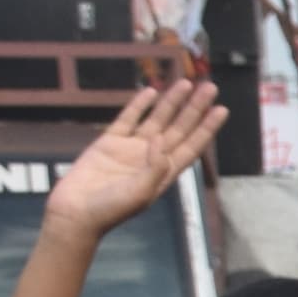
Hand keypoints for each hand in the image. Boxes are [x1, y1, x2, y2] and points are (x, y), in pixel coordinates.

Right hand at [42, 83, 222, 241]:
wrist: (75, 213)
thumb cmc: (111, 210)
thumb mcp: (141, 193)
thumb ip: (155, 167)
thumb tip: (161, 138)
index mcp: (165, 173)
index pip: (192, 145)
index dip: (207, 128)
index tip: (222, 110)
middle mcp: (151, 158)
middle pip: (179, 128)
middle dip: (195, 109)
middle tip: (210, 87)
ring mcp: (130, 149)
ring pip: (157, 119)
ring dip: (172, 102)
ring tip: (187, 84)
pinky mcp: (108, 143)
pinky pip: (128, 119)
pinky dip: (139, 105)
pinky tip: (151, 91)